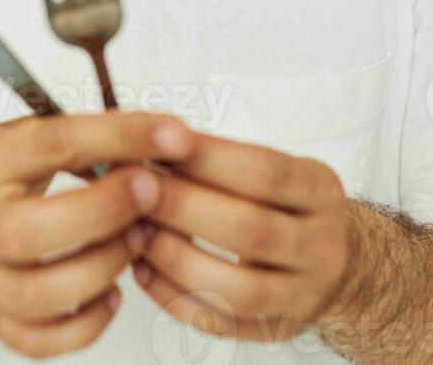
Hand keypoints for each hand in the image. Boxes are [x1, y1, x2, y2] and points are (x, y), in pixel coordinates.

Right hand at [0, 109, 197, 358]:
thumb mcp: (20, 135)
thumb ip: (79, 137)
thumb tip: (152, 137)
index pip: (53, 144)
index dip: (117, 137)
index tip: (171, 134)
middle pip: (32, 233)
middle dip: (104, 212)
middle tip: (150, 191)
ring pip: (40, 295)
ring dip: (104, 266)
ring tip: (137, 238)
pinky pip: (42, 340)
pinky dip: (87, 323)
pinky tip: (112, 290)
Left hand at [130, 132, 350, 342]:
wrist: (335, 258)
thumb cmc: (285, 201)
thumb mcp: (276, 166)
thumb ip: (223, 158)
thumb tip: (153, 144)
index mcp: (320, 191)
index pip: (264, 172)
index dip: (208, 159)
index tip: (160, 146)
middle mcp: (323, 246)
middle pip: (251, 230)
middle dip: (184, 208)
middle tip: (138, 189)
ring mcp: (305, 295)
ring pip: (239, 288)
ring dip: (177, 258)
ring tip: (137, 230)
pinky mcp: (279, 329)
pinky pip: (223, 323)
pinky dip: (176, 298)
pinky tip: (143, 269)